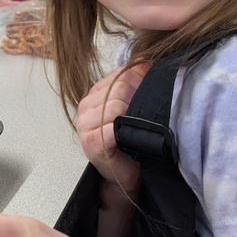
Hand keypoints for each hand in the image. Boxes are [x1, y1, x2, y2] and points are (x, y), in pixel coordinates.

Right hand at [75, 63, 150, 193]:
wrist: (126, 175)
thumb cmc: (132, 141)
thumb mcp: (134, 107)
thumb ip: (135, 84)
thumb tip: (148, 62)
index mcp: (95, 93)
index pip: (120, 74)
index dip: (140, 82)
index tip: (152, 96)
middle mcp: (85, 106)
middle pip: (119, 88)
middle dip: (138, 99)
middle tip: (148, 117)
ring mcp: (84, 124)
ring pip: (116, 104)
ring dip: (134, 117)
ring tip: (141, 129)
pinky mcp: (90, 141)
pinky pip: (112, 127)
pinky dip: (126, 132)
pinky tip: (130, 139)